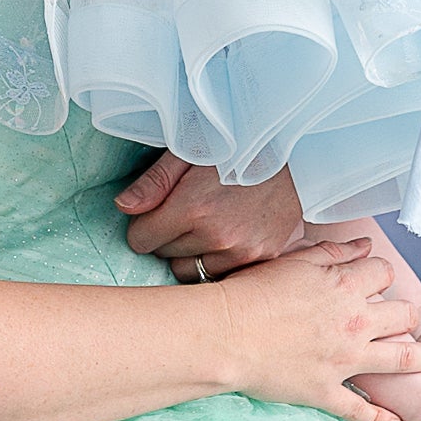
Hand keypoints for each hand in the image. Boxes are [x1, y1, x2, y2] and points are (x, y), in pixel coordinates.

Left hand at [117, 153, 305, 274]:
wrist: (297, 154)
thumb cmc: (239, 146)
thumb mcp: (191, 150)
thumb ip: (154, 182)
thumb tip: (124, 207)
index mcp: (193, 207)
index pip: (141, 240)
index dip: (144, 225)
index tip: (157, 213)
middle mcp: (216, 236)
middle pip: (164, 257)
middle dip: (167, 238)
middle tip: (185, 214)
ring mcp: (241, 251)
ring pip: (190, 271)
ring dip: (191, 254)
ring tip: (206, 226)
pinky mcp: (260, 258)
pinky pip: (220, 275)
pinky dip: (217, 261)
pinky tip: (226, 237)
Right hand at [209, 235, 420, 420]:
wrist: (224, 335)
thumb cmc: (250, 293)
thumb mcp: (293, 262)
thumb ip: (333, 252)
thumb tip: (363, 246)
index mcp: (345, 286)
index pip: (383, 274)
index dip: (381, 276)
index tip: (376, 282)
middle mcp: (355, 323)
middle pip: (403, 315)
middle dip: (408, 314)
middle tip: (408, 320)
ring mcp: (345, 361)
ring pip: (402, 360)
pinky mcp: (326, 392)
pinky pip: (363, 410)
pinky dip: (383, 420)